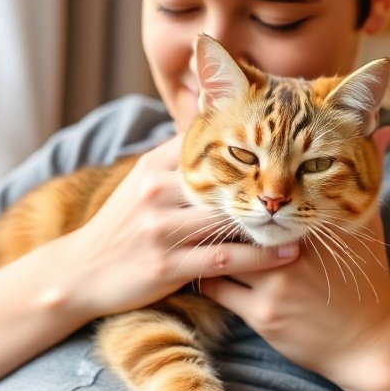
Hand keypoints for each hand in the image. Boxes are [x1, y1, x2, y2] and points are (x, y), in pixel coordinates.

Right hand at [55, 135, 300, 320]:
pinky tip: (288, 252)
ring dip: (271, 219)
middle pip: (224, 178)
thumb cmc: (122, 225)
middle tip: (310, 176)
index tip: (291, 132)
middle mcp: (157, 191)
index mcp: (154, 166)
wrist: (79, 272)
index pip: (208, 142)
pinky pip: (224, 258)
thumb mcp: (143, 182)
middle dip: (266, 178)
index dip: (250, 137)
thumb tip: (213, 118)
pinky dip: (260, 256)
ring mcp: (161, 229)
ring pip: (229, 218)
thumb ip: (178, 157)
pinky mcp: (167, 265)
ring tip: (308, 218)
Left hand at [199, 126, 389, 380]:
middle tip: (186, 186)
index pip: (272, 185)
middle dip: (213, 202)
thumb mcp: (367, 224)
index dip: (241, 167)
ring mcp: (277, 285)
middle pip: (238, 216)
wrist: (368, 345)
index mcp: (318, 221)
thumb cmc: (367, 278)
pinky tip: (195, 259)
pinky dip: (203, 270)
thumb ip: (368, 174)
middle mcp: (295, 251)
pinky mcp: (262, 315)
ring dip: (201, 238)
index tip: (218, 153)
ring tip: (182, 221)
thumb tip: (381, 129)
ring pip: (221, 251)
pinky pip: (218, 287)